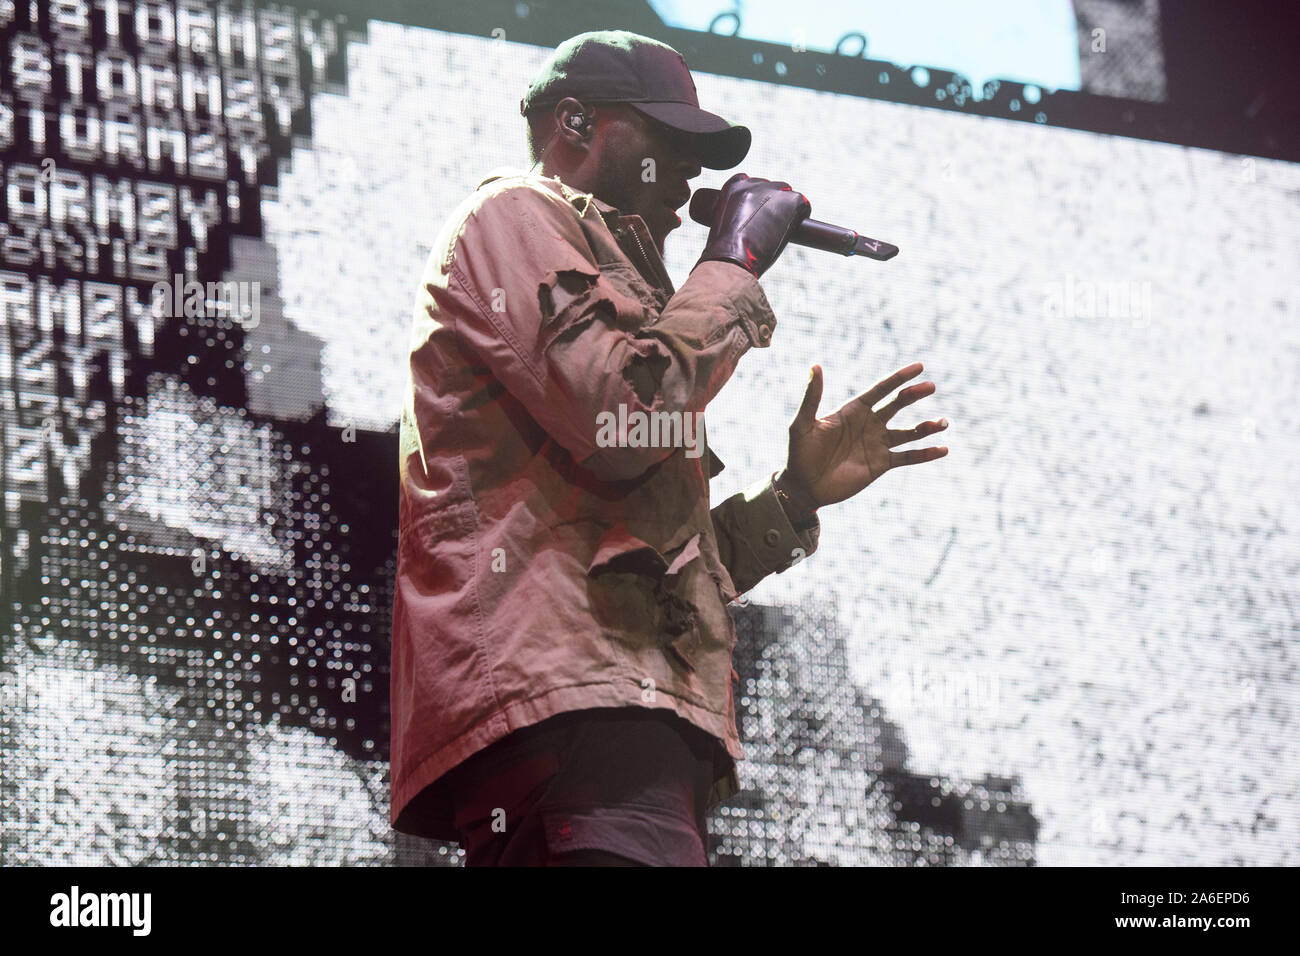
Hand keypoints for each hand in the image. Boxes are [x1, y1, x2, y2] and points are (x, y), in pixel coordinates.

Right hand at [695, 173, 810, 278]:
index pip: (748, 181)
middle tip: (770, 224)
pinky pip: (803, 204)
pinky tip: (797, 227)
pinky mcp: (790, 201)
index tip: (755, 212)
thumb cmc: (721, 253)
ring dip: (786, 208)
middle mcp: (752, 184)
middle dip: (771, 202)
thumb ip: (729, 224)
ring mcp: (772, 191)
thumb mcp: (718, 229)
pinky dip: (802, 215)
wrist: (731, 258)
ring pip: (787, 194)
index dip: (754, 197)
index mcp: (732, 187)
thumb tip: (737, 240)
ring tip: (781, 228)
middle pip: (770, 186)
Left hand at [781, 362, 948, 509]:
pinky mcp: (881, 465)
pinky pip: (908, 457)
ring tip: (944, 422)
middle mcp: (868, 424)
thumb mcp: (803, 424)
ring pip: (908, 433)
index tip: (919, 367)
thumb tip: (815, 366)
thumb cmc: (799, 453)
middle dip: (914, 395)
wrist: (803, 486)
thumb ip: (812, 397)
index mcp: (852, 411)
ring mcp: (876, 444)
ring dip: (927, 427)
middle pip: (897, 405)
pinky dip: (926, 454)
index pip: (880, 389)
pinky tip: (943, 449)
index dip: (898, 378)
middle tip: (932, 386)